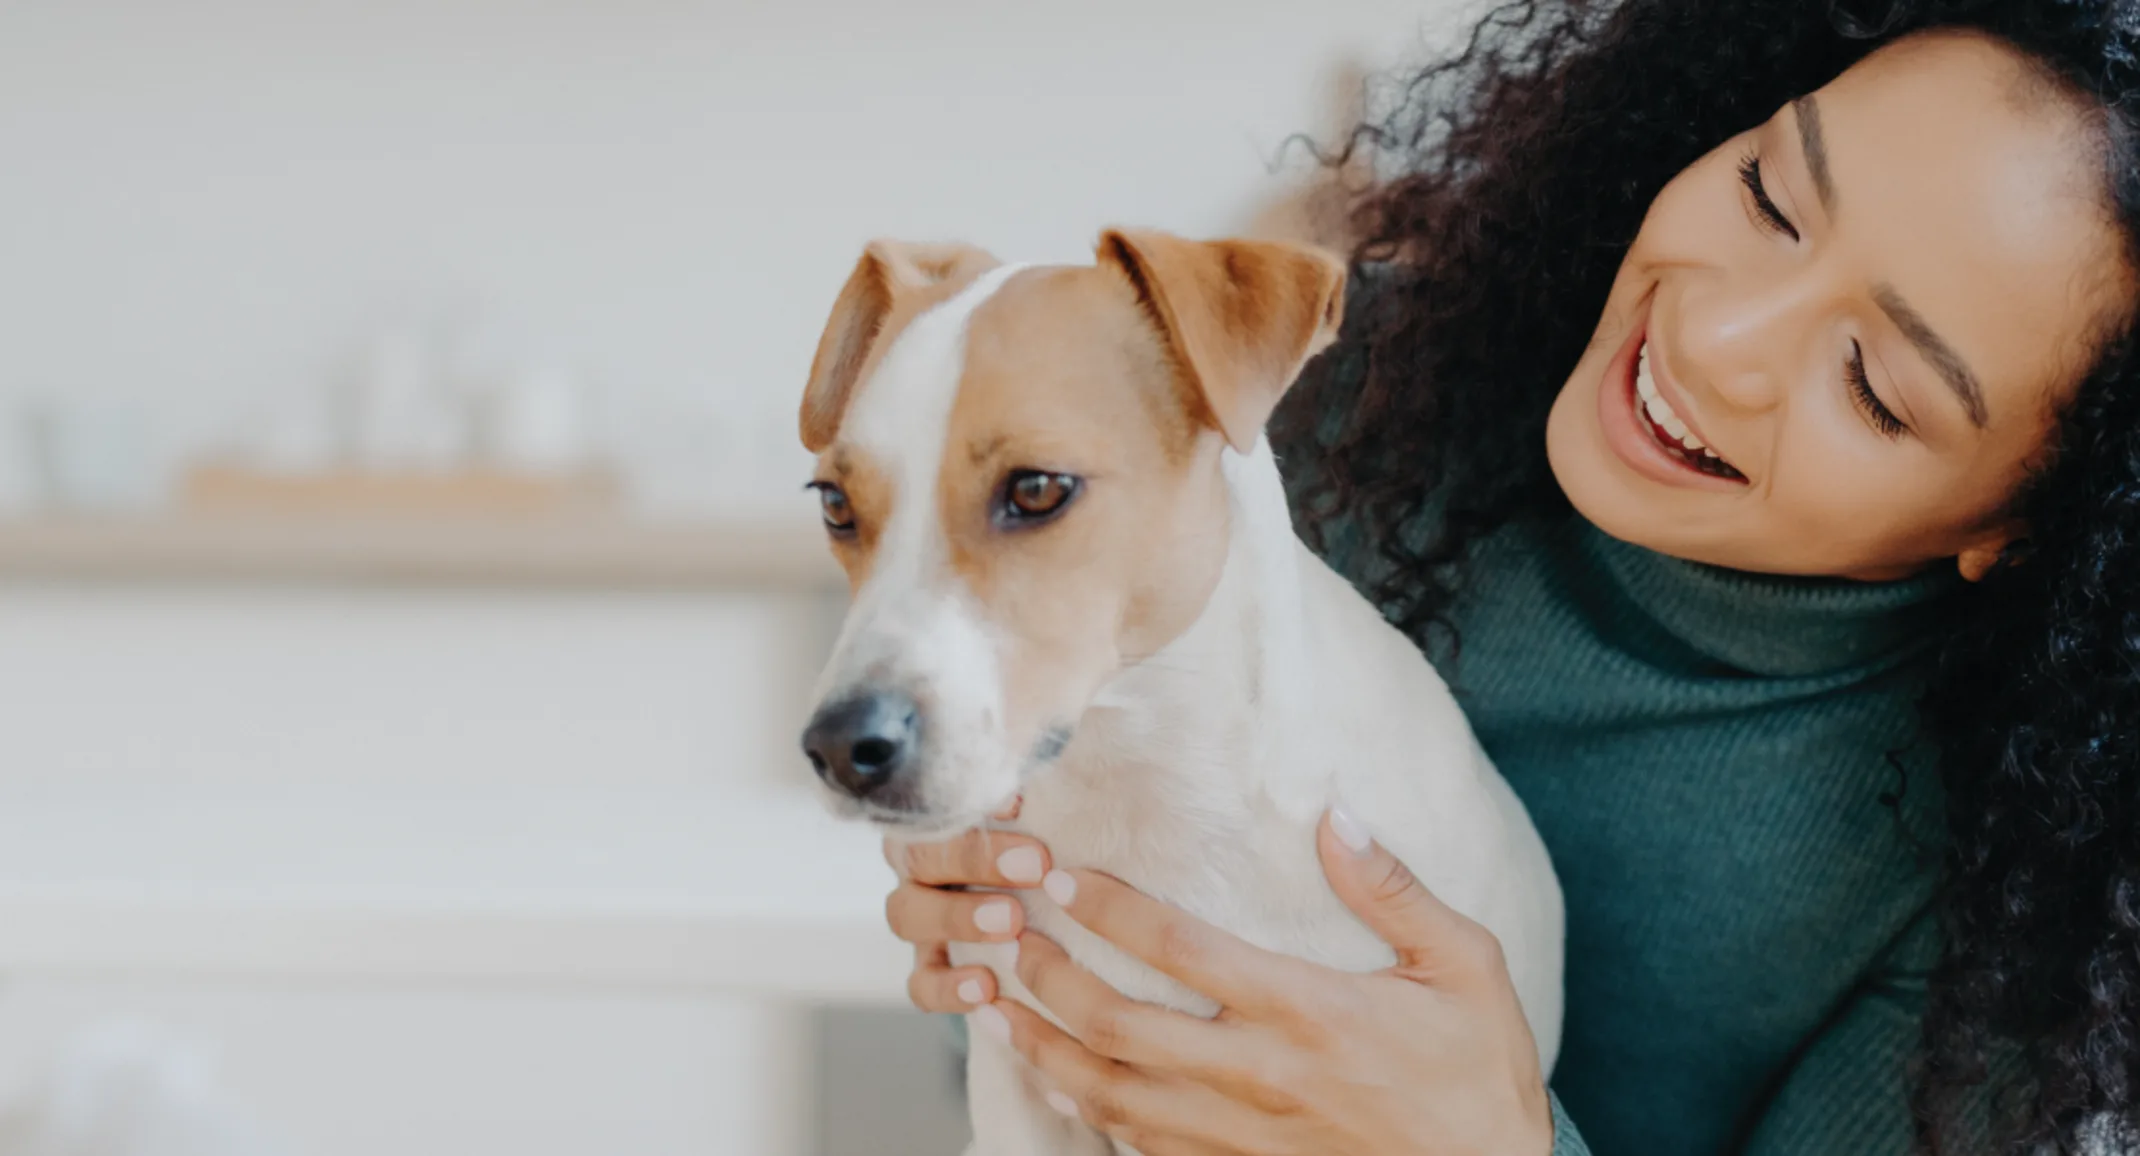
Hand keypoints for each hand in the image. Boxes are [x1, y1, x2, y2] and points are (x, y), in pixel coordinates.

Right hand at [883, 798, 1050, 1012]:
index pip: (934, 804)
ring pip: (907, 915)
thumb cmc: (1038, 832)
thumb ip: (1023, 772)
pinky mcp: (929, 969)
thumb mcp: (1033, 798)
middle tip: (1036, 864)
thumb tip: (1024, 782)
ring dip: (958, 918)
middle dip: (977, 859)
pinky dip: (946, 988)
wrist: (1046, 896)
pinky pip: (919, 984)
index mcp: (933, 817)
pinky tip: (986, 987)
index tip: (1018, 804)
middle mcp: (915, 865)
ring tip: (1013, 924)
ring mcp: (918, 918)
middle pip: (920, 857)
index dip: (968, 802)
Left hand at [973, 809, 1552, 1155]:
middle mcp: (1259, 1076)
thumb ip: (1395, 891)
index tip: (1064, 875)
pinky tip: (1059, 1083)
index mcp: (1308, 1011)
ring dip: (1044, 1049)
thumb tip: (1336, 816)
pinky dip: (1087, 1112)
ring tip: (999, 1008)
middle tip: (1010, 934)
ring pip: (1110, 1094)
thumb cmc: (1479, 1078)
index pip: (1180, 948)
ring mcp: (1239, 1136)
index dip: (1110, 908)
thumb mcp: (1466, 969)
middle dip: (1050, 976)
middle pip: (1119, 1025)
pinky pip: (1138, 1146)